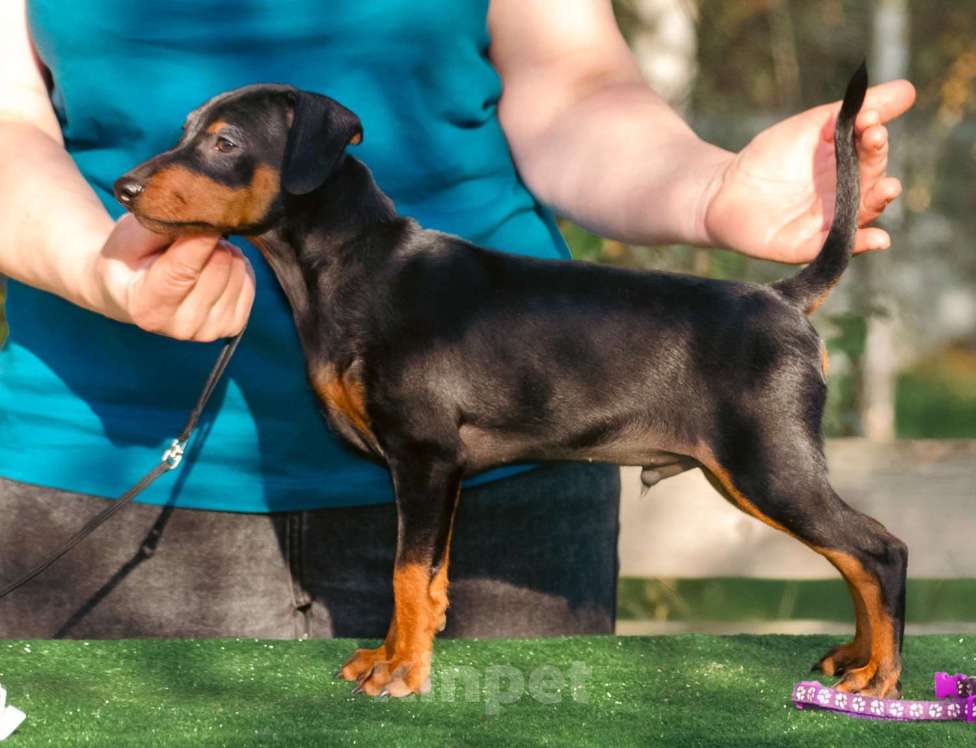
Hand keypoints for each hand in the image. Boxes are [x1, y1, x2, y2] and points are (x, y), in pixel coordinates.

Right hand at [91, 214, 254, 340]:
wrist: (132, 290)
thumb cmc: (129, 258)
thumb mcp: (131, 236)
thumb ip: (163, 226)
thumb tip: (204, 213)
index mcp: (148, 308)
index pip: (183, 271)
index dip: (200, 240)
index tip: (209, 212)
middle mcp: (180, 326)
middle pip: (218, 268)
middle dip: (210, 240)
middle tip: (192, 235)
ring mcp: (209, 330)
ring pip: (237, 271)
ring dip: (223, 251)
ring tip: (199, 252)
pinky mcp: (232, 326)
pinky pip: (249, 282)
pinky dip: (236, 266)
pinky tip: (214, 265)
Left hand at [703, 79, 915, 262]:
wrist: (721, 189)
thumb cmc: (770, 157)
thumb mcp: (813, 126)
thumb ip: (853, 110)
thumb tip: (909, 88)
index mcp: (848, 167)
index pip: (871, 153)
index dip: (874, 137)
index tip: (870, 120)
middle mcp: (845, 198)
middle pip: (870, 183)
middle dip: (876, 162)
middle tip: (875, 140)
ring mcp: (828, 224)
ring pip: (859, 216)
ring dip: (876, 202)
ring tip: (889, 188)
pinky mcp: (806, 247)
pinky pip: (836, 248)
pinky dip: (858, 244)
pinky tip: (877, 238)